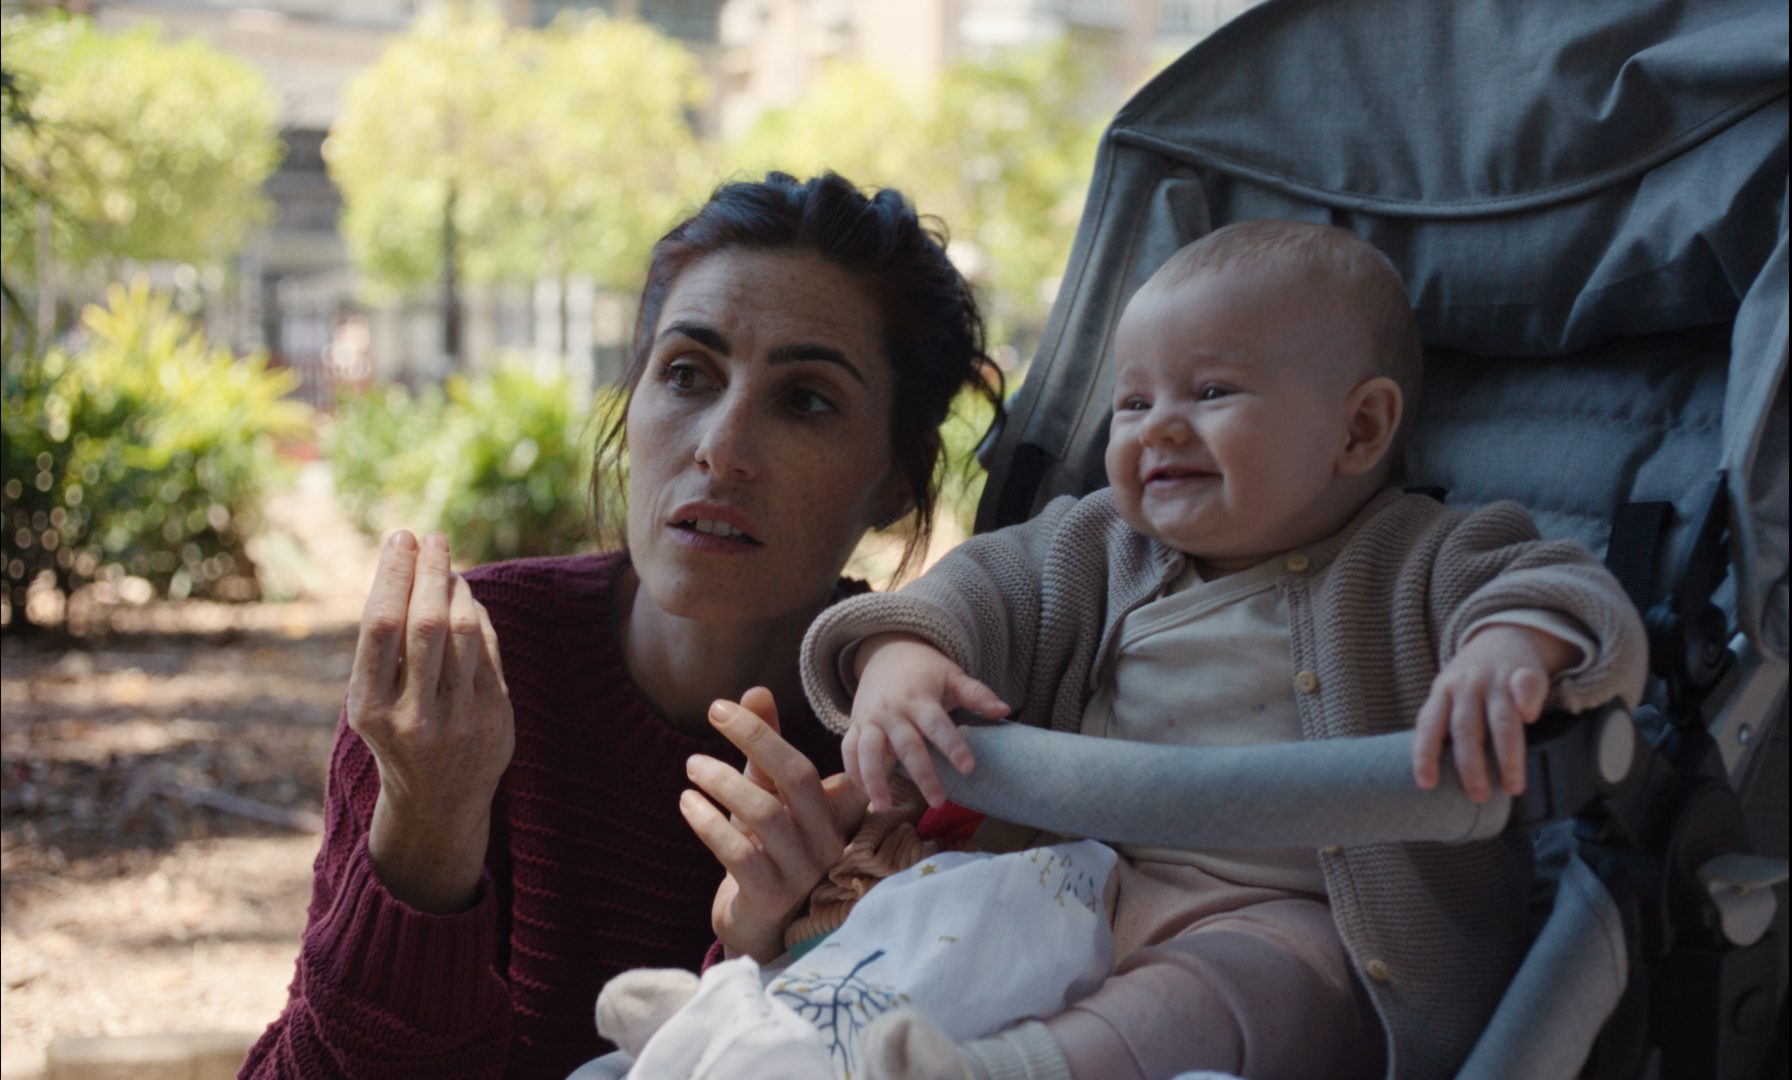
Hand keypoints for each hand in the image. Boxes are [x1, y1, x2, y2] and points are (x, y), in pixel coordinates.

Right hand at [349, 531, 513, 912]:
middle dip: (430, 572)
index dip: (392, 576)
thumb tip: (409, 566)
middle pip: (426, 623)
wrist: (436, 803)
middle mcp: (412, 716)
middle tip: (433, 538)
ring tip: (448, 569)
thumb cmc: (395, 733)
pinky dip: (480, 618)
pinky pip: (490, 651)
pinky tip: (468, 601)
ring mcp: (458, 720)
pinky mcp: (495, 720)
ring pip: (465, 633)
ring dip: (458, 590)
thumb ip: (384, 646)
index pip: (381, 626)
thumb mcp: (371, 701)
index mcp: (369, 709)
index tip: (400, 539)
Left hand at [681, 687, 866, 963]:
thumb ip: (765, 748)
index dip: (767, 732)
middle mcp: (828, 840)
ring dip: (723, 782)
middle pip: (797, 777)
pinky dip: (708, 823)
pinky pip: (740, 854)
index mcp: (834, 811)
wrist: (760, 926)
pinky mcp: (772, 899)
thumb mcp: (767, 795)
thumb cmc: (768, 852)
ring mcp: (804, 873)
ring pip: (764, 814)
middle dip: (754, 739)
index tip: (728, 705)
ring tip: (692, 766)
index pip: (805, 761)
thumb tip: (756, 690)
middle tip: (713, 715)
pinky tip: (688, 804)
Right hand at [842, 634, 1008, 811]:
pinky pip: (848, 752)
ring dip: (874, 780)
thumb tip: (1005, 709)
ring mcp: (870, 719)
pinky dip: (853, 774)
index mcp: (918, 698)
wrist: (886, 651)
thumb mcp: (952, 675)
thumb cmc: (925, 670)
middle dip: (922, 774)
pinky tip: (866, 796)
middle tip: (939, 802)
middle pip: (906, 746)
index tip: (969, 769)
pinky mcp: (854, 726)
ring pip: (867, 752)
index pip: (937, 725)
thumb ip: (977, 694)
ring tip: (884, 807)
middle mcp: (892, 711)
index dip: (953, 746)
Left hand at [1412, 624, 1579, 801]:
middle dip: (1471, 766)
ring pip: (1501, 719)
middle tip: (1478, 796)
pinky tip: (1531, 716)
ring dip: (1507, 755)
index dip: (1425, 755)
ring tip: (1512, 785)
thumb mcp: (1448, 697)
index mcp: (1442, 692)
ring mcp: (1496, 679)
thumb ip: (1443, 728)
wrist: (1504, 636)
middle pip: (1466, 729)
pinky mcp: (1526, 672)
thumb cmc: (1471, 684)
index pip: (1429, 726)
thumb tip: (1435, 778)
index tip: (1427, 784)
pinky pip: (1527, 684)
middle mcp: (1466, 685)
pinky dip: (1528, 700)